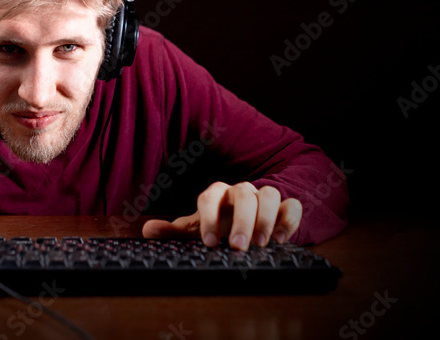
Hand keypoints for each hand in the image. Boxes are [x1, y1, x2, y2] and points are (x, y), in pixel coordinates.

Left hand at [141, 181, 301, 250]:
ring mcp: (263, 197)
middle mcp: (241, 191)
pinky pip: (292, 205)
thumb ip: (173, 231)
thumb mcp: (196, 229)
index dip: (209, 218)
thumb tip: (147, 230)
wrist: (247, 221)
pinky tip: (281, 239)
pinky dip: (289, 219)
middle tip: (238, 247)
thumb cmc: (218, 225)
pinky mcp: (285, 207)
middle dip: (241, 220)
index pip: (210, 197)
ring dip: (266, 218)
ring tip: (261, 244)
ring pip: (269, 194)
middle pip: (243, 194)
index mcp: (216, 194)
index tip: (209, 243)